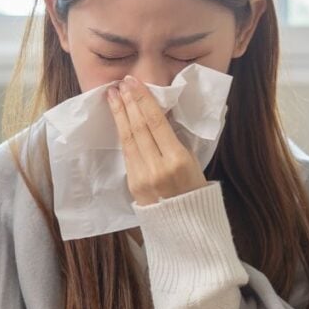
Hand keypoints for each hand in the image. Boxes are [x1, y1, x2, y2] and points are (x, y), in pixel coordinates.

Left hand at [106, 74, 207, 205]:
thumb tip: (159, 113)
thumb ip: (175, 139)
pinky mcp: (133, 184)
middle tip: (121, 83)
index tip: (133, 83)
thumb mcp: (193, 161)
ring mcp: (142, 177)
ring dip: (120, 115)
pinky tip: (119, 120)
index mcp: (178, 159)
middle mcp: (157, 167)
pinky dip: (122, 133)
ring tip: (113, 96)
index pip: (155, 122)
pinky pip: (127, 153)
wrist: (187, 225)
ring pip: (128, 139)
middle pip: (138, 128)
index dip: (142, 100)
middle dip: (128, 103)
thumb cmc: (195, 189)